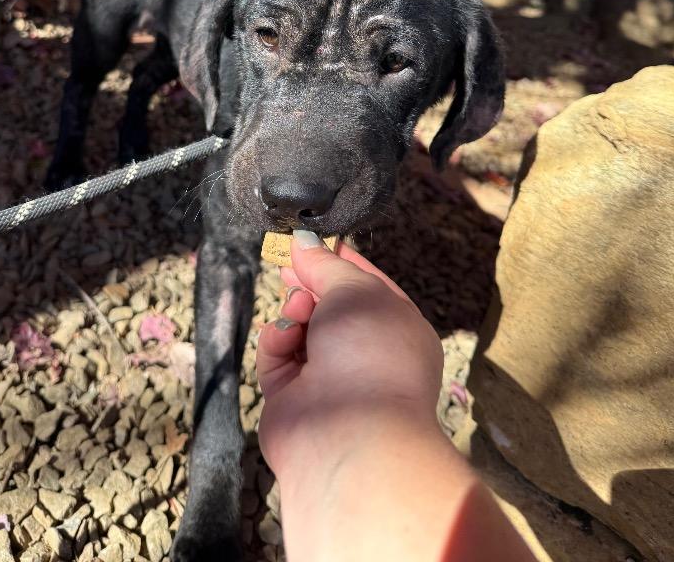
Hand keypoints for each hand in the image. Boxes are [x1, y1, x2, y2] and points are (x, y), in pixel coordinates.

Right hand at [257, 230, 443, 480]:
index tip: (313, 243)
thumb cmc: (369, 352)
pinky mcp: (291, 396)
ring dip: (294, 311)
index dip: (339, 262)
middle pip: (328, 306)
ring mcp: (327, 376)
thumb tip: (303, 241)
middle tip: (287, 265)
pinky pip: (277, 354)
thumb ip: (325, 264)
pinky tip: (284, 336)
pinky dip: (276, 340)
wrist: (349, 433)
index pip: (367, 285)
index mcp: (397, 327)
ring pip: (299, 326)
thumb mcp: (355, 290)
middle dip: (309, 284)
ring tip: (298, 311)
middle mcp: (364, 353)